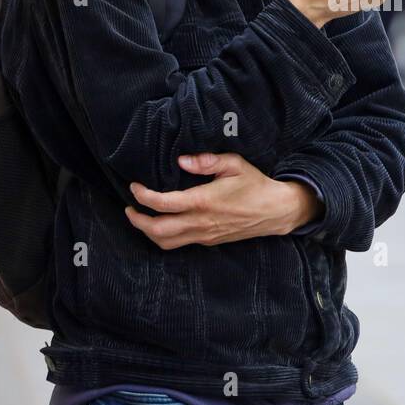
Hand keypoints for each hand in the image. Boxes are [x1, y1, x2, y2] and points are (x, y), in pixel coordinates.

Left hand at [125, 153, 322, 248]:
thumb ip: (207, 161)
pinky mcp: (209, 241)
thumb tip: (181, 161)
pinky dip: (163, 236)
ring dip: (148, 232)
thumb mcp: (234, 164)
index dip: (143, 196)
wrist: (275, 211)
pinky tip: (161, 224)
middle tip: (129, 207)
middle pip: (158, 230)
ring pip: (166, 242)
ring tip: (140, 218)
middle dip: (137, 220)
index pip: (163, 204)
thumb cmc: (255, 184)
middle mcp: (200, 222)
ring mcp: (204, 235)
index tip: (134, 186)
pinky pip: (179, 244)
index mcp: (203, 201)